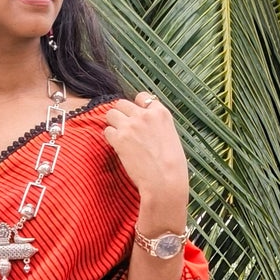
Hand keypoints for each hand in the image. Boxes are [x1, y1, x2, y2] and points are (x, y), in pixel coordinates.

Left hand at [102, 92, 188, 229]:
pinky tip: (117, 147)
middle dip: (121, 114)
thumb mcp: (171, 137)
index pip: (142, 97)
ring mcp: (131, 125)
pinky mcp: (120, 139)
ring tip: (119, 137)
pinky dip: (110, 138)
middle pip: (122, 103)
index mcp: (161, 113)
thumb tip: (146, 126)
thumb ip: (157, 125)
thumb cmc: (172, 166)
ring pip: (111, 113)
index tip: (135, 116)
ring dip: (113, 124)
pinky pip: (107, 131)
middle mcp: (145, 115)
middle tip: (124, 128)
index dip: (136, 106)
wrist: (165, 182)